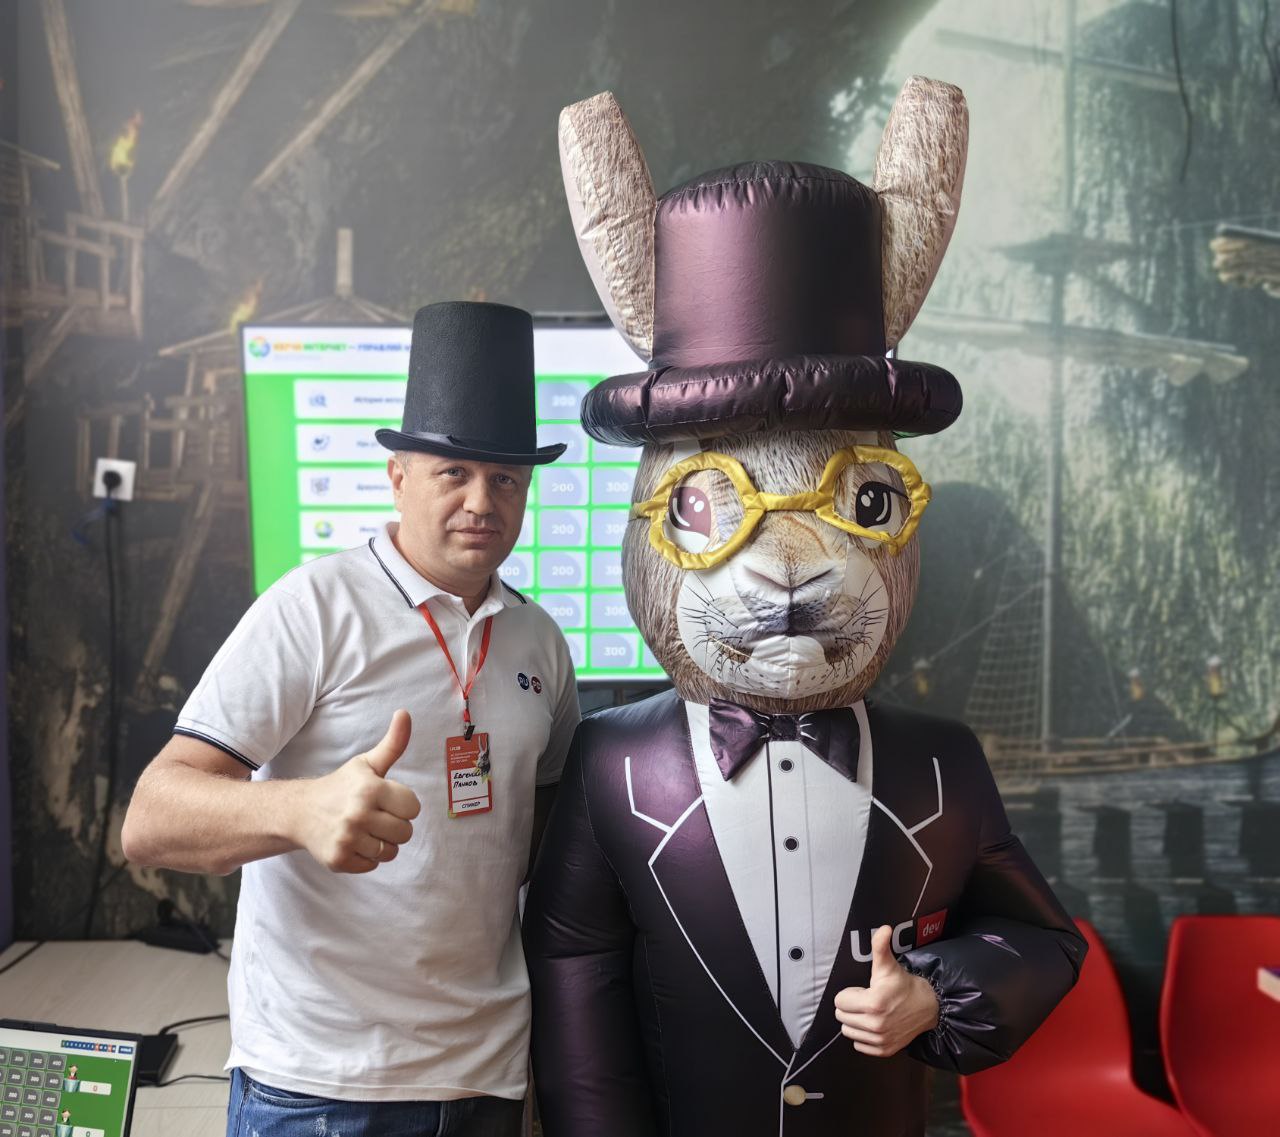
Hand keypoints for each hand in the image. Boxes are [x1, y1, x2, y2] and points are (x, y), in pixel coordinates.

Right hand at [290, 710, 420, 872]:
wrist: (300, 812)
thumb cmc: (342, 786)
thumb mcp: (368, 764)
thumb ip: (393, 743)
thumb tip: (406, 713)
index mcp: (371, 789)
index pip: (413, 808)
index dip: (403, 805)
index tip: (387, 800)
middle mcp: (359, 814)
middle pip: (405, 832)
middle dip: (395, 825)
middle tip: (375, 816)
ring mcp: (348, 839)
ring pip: (391, 852)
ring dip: (382, 843)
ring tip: (365, 830)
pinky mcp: (339, 859)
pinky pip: (373, 865)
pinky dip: (367, 857)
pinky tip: (353, 842)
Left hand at [833, 925, 939, 1057]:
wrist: (927, 1006)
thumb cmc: (903, 984)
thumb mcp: (888, 965)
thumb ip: (880, 946)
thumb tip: (884, 928)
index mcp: (873, 1004)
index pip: (839, 1002)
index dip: (849, 994)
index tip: (863, 991)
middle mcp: (876, 1025)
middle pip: (841, 1017)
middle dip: (850, 1006)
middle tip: (866, 1000)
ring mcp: (880, 1040)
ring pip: (848, 1031)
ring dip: (855, 1021)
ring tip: (870, 1012)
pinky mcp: (884, 1050)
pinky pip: (859, 1044)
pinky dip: (863, 1036)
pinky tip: (874, 1024)